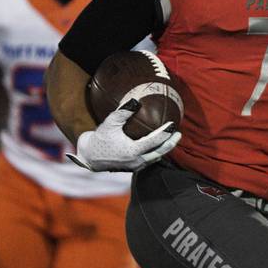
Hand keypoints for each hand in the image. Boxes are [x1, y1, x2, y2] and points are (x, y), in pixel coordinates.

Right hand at [67, 100, 181, 171]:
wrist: (88, 157)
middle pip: (160, 152)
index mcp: (133, 151)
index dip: (165, 133)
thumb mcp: (110, 123)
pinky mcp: (133, 168)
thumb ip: (123, 111)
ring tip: (171, 139)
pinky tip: (157, 145)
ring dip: (164, 149)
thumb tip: (136, 100)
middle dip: (171, 143)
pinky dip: (155, 152)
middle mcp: (136, 161)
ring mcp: (135, 166)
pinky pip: (148, 160)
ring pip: (155, 158)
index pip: (154, 141)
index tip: (173, 124)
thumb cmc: (99, 138)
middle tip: (179, 133)